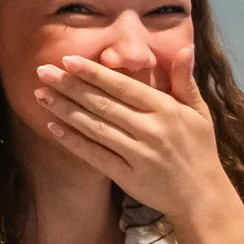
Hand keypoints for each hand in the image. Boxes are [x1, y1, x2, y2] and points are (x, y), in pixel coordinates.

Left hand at [34, 48, 238, 232]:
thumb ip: (185, 80)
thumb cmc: (199, 149)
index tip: (68, 60)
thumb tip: (185, 47)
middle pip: (102, 103)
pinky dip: (73, 140)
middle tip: (42, 71)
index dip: (93, 73)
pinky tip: (53, 127)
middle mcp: (151, 129)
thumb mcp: (199, 111)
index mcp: (166, 109)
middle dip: (70, 86)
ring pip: (94, 127)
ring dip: (65, 110)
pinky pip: (95, 155)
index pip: (122, 86)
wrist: (202, 196)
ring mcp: (138, 154)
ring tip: (41, 95)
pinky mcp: (127, 176)